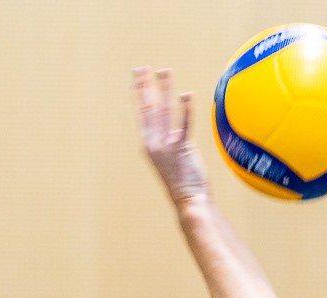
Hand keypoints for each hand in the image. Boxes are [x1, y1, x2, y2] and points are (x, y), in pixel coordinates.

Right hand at [132, 67, 209, 208]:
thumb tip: (174, 128)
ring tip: (165, 71)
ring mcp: (166, 147)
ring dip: (165, 89)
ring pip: (165, 112)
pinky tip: (186, 94)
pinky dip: (186, 109)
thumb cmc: (182, 181)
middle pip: (149, 109)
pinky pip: (184, 125)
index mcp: (148, 144)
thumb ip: (171, 141)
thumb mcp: (171, 158)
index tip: (137, 78)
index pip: (141, 114)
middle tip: (144, 68)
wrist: (189, 201)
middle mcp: (154, 144)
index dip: (138, 94)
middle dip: (146, 86)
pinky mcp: (182, 150)